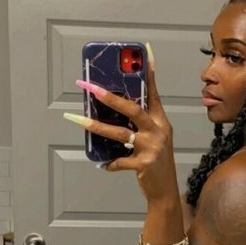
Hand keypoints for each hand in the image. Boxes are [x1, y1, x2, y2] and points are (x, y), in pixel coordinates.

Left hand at [71, 44, 176, 200]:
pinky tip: (103, 164)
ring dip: (97, 127)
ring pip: (120, 133)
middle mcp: (158, 131)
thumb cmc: (157, 162)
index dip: (149, 73)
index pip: (153, 92)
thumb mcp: (154, 138)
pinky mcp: (144, 164)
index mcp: (160, 121)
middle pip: (132, 109)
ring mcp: (152, 147)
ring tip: (79, 121)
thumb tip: (112, 110)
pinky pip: (120, 161)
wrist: (166, 191)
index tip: (145, 53)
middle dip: (110, 98)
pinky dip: (110, 163)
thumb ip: (139, 124)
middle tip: (92, 88)